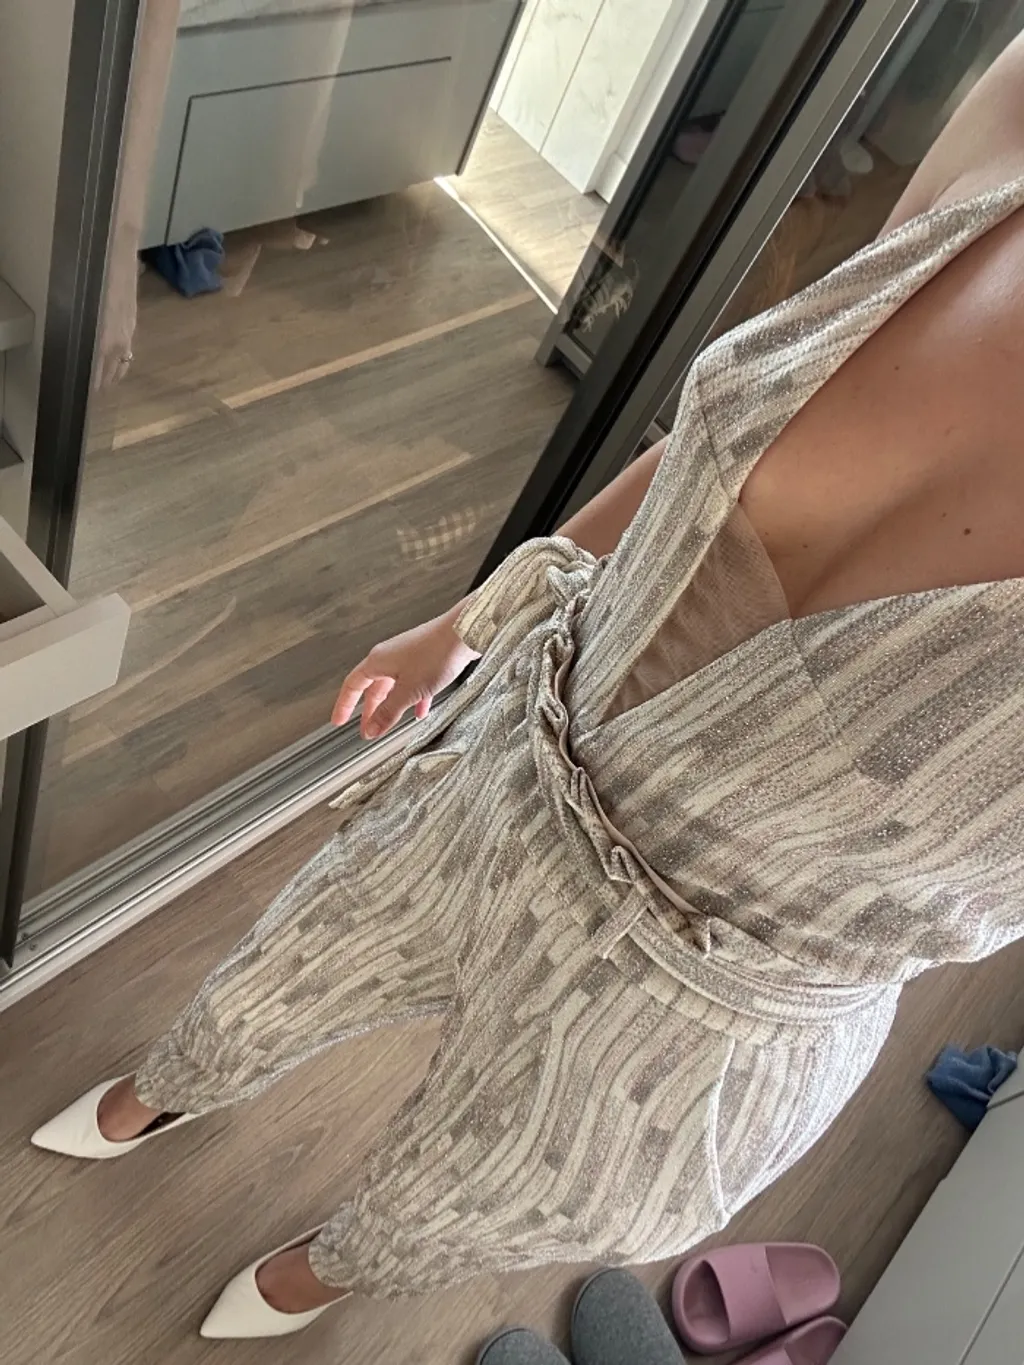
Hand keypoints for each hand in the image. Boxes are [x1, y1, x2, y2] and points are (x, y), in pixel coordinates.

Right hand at [332, 606, 478, 739]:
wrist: (464, 632)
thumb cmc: (436, 654)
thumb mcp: (408, 691)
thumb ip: (388, 712)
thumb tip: (371, 729)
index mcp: (378, 661)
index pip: (352, 685)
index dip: (344, 705)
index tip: (338, 720)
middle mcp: (389, 656)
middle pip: (373, 688)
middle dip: (369, 712)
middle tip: (368, 731)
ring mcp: (408, 657)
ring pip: (393, 686)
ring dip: (391, 707)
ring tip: (391, 726)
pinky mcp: (426, 659)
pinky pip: (414, 683)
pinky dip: (413, 699)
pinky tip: (421, 711)